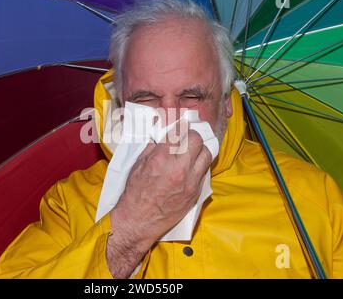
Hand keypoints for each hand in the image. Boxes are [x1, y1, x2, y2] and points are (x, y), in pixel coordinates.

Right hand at [106, 127, 212, 277]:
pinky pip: (204, 171)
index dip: (179, 124)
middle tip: (186, 137)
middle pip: (196, 140)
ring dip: (199, 149)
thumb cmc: (135, 192)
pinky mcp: (196, 193)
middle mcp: (179, 169)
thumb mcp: (139, 164)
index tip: (180, 121)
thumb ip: (154, 147)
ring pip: (207, 154)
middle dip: (191, 135)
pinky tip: (191, 166)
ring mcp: (190, 182)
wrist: (139, 220)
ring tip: (191, 151)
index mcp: (161, 159)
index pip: (178, 132)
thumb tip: (164, 133)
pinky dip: (199, 165)